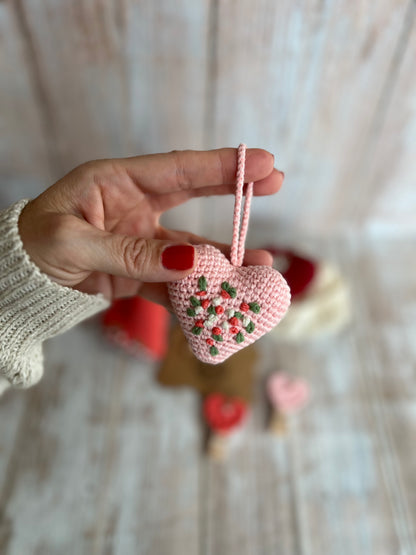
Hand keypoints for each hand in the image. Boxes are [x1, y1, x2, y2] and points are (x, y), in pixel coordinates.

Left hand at [18, 148, 283, 304]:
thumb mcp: (73, 243)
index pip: (178, 169)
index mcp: (117, 182)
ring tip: (257, 268)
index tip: (262, 162)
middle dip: (235, 191)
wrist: (19, 282)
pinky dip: (196, 294)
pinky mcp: (140, 272)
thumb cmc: (32, 246)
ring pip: (191, 250)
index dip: (222, 166)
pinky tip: (220, 302)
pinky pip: (174, 283)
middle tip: (276, 181)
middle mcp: (135, 207)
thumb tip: (192, 263)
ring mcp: (141, 241)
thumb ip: (131, 253)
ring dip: (224, 260)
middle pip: (195, 196)